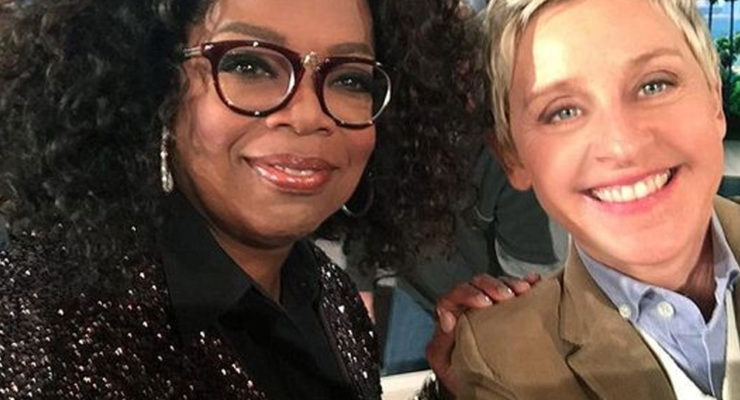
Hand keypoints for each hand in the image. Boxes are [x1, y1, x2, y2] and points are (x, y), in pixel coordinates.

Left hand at [425, 273, 540, 395]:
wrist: (479, 388)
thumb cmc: (460, 375)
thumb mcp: (443, 360)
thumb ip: (441, 339)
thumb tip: (446, 318)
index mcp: (452, 317)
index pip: (453, 296)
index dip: (467, 294)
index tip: (484, 302)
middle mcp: (469, 308)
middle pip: (476, 285)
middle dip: (492, 286)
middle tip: (506, 296)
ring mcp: (490, 307)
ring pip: (496, 284)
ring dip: (510, 284)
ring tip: (523, 290)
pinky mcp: (507, 310)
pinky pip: (515, 290)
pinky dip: (526, 284)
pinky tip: (534, 282)